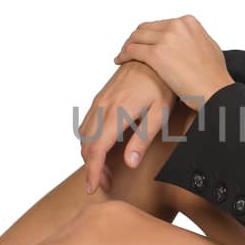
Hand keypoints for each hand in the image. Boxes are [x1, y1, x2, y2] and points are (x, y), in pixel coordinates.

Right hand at [76, 60, 179, 194]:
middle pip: (86, 145)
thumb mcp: (159, 114)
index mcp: (116, 113)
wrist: (152, 56)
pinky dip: (89, 140)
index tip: (93, 188)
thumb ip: (143, 139)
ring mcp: (99, 101)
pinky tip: (103, 148)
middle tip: (106, 183)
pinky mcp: (100, 97)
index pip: (96, 150)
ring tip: (106, 169)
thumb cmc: (161, 85)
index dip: (92, 172)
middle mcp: (102, 107)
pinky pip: (86, 123)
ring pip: (83, 134)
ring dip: (90, 155)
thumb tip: (129, 163)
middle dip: (92, 168)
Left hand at [112, 14, 234, 109]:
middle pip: (145, 28)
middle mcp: (176, 25)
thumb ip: (194, 39)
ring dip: (127, 46)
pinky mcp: (156, 54)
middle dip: (135, 39)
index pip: (160, 24)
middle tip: (128, 50)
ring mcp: (166, 38)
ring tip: (123, 56)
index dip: (148, 35)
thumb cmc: (214, 76)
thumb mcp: (209, 47)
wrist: (216, 91)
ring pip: (136, 38)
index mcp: (188, 22)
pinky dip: (123, 55)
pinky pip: (131, 51)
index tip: (143, 44)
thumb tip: (188, 41)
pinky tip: (120, 61)